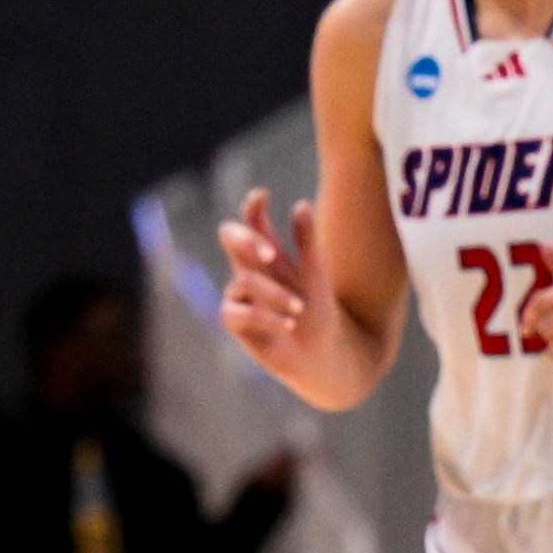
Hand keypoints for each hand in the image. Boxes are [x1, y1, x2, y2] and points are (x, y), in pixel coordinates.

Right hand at [215, 188, 339, 384]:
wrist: (322, 356)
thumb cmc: (319, 313)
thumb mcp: (316, 275)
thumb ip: (307, 241)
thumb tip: (301, 203)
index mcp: (268, 254)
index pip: (253, 221)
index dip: (252, 205)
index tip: (263, 195)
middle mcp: (250, 270)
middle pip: (230, 238)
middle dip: (247, 241)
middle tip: (271, 254)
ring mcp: (240, 295)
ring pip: (242, 280)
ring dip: (272, 293)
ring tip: (298, 309)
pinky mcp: (236, 322)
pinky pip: (236, 311)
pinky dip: (263, 317)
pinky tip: (286, 324)